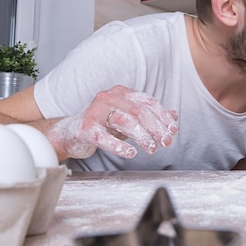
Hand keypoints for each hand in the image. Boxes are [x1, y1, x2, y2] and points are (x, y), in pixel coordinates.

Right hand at [47, 85, 177, 158]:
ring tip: (152, 149)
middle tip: (166, 142)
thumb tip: (174, 116)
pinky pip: (104, 138)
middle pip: (138, 111)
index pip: (147, 102)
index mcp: (121, 92)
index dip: (162, 116)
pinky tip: (131, 153)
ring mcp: (94, 112)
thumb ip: (150, 116)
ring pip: (124, 122)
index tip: (172, 130)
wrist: (71, 133)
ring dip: (142, 137)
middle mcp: (107, 98)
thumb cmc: (103, 125)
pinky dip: (119, 146)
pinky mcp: (85, 129)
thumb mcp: (129, 118)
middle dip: (156, 128)